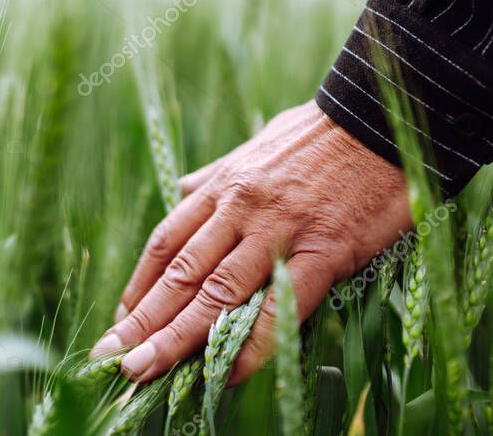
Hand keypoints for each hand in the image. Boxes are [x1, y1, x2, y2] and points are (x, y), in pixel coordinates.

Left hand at [90, 100, 410, 384]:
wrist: (380, 119)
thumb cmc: (319, 134)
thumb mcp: (254, 146)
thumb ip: (216, 174)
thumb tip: (182, 187)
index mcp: (223, 186)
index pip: (167, 243)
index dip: (141, 284)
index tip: (122, 319)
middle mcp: (240, 209)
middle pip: (181, 273)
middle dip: (144, 320)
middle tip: (113, 358)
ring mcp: (279, 231)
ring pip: (217, 292)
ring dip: (176, 337)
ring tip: (145, 370)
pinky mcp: (323, 251)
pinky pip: (278, 307)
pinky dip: (249, 344)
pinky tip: (225, 373)